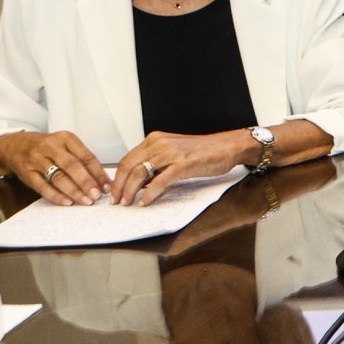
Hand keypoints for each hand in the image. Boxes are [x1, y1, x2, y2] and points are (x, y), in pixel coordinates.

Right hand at [0, 130, 107, 205]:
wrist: (15, 145)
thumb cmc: (46, 147)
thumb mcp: (65, 146)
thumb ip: (82, 160)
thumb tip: (102, 181)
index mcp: (66, 138)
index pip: (86, 156)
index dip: (98, 173)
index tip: (107, 186)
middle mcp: (51, 147)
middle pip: (73, 166)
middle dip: (87, 183)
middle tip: (97, 195)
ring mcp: (37, 159)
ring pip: (58, 177)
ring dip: (74, 191)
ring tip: (85, 201)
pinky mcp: (26, 172)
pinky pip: (42, 186)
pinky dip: (56, 195)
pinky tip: (67, 202)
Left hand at [112, 131, 246, 205]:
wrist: (227, 146)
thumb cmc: (203, 151)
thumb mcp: (173, 152)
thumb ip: (156, 162)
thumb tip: (140, 182)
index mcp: (155, 140)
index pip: (127, 159)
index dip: (118, 178)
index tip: (115, 191)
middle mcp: (159, 144)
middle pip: (129, 166)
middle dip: (119, 187)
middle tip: (117, 201)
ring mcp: (171, 154)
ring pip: (140, 174)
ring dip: (130, 191)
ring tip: (128, 203)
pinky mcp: (183, 165)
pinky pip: (159, 181)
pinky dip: (149, 194)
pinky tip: (145, 202)